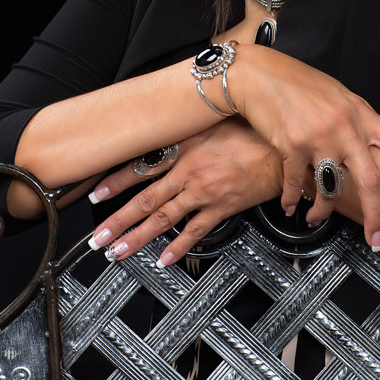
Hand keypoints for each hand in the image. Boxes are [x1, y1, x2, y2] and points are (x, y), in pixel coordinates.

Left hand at [87, 118, 282, 265]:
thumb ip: (189, 126)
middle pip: (146, 199)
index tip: (97, 193)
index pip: (142, 165)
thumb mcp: (215, 120)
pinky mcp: (221, 208)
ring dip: (138, 237)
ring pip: (163, 218)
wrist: (282, 151)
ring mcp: (204, 192)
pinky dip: (178, 247)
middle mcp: (190, 171)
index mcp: (186, 146)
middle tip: (97, 237)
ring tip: (118, 251)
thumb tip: (168, 125)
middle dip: (118, 220)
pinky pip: (195, 231)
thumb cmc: (253, 130)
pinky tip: (164, 259)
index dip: (117, 181)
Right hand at [230, 44, 379, 251]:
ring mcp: (319, 136)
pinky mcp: (293, 145)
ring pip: (331, 189)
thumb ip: (354, 119)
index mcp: (360, 112)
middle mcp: (344, 126)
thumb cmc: (295, 82)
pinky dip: (293, 199)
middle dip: (376, 215)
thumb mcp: (336, 95)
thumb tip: (367, 140)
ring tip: (316, 218)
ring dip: (323, 211)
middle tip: (378, 238)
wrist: (258, 74)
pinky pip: (298, 184)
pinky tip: (290, 204)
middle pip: (371, 180)